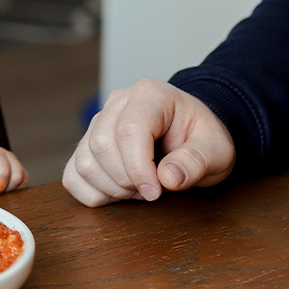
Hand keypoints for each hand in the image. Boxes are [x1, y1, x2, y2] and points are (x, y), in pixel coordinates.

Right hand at [63, 79, 235, 206]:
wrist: (191, 136)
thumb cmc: (202, 139)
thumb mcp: (216, 149)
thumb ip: (197, 161)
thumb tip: (168, 178)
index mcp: (149, 95)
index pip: (129, 130)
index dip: (138, 167)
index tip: (156, 191)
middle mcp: (116, 104)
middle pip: (101, 146)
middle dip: (125, 179)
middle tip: (152, 190)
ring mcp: (96, 125)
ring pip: (84, 162)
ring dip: (111, 188)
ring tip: (139, 189)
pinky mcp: (85, 147)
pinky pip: (72, 176)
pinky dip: (93, 194)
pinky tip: (119, 192)